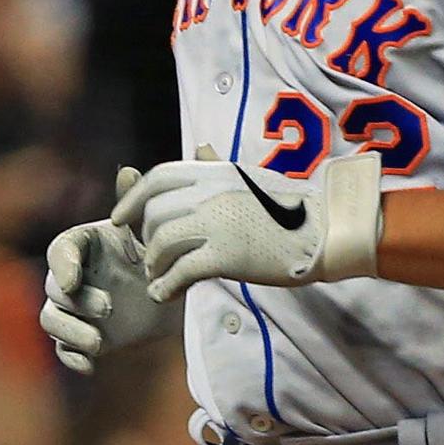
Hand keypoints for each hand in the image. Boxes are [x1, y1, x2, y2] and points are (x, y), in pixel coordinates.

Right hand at [40, 208, 169, 374]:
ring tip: (97, 342)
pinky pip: (64, 349)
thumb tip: (127, 171)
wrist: (174, 294)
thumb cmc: (160, 255)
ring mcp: (73, 308)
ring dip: (69, 331)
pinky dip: (73, 358)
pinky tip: (90, 365)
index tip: (73, 280)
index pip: (60, 250)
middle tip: (109, 308)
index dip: (62, 265)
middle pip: (52, 288)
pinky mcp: (81, 336)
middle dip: (76, 301)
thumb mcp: (153, 231)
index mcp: (83, 245)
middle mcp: (71, 275)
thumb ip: (137, 205)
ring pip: (51, 319)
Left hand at [126, 147, 385, 297]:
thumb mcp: (250, 177)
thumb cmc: (291, 207)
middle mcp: (210, 192)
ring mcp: (218, 222)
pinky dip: (166, 286)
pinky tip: (164, 295)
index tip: (119, 219)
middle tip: (151, 261)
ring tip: (158, 280)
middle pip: (155, 214)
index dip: (131, 199)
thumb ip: (218, 167)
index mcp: (214, 172)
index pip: (158, 178)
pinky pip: (181, 271)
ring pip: (162, 242)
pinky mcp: (227, 255)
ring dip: (154, 266)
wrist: (324, 230)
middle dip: (146, 241)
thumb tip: (200, 148)